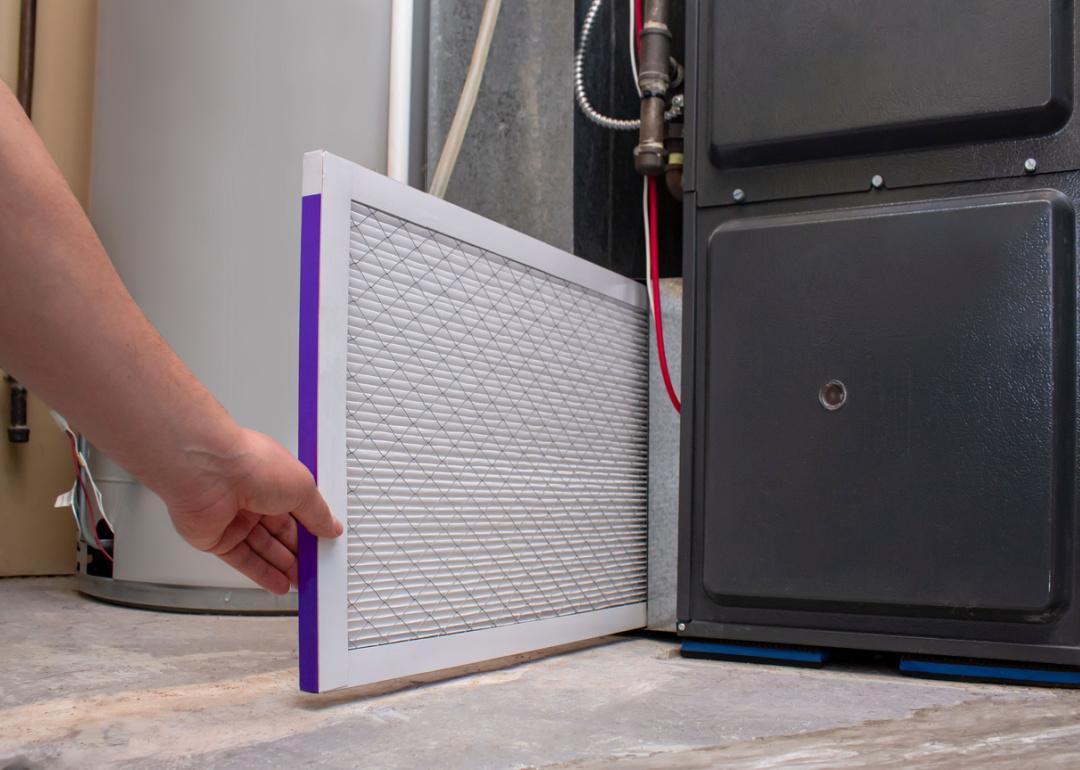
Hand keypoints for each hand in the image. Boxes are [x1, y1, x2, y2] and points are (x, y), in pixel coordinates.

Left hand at [161, 428, 342, 594]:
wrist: (206, 471)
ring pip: (263, 549)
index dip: (312, 530)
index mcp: (275, 480)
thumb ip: (318, 513)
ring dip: (284, 567)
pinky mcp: (217, 538)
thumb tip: (331, 527)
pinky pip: (243, 560)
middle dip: (300, 553)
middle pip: (281, 533)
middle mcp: (253, 497)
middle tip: (316, 570)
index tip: (325, 546)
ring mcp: (234, 519)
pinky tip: (280, 585)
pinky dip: (262, 574)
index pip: (298, 511)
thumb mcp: (302, 488)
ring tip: (303, 583)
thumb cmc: (250, 464)